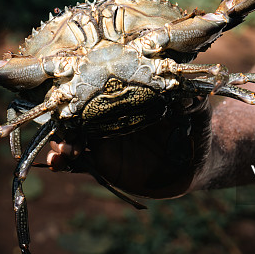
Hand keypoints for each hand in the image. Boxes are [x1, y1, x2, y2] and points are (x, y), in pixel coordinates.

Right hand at [47, 98, 212, 198]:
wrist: (198, 161)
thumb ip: (192, 100)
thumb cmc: (196, 127)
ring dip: (60, 144)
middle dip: (63, 122)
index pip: (96, 94)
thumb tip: (193, 88)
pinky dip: (64, 162)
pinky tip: (56, 164)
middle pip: (78, 116)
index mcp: (126, 100)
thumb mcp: (196, 109)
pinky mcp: (106, 164)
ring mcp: (106, 141)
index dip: (78, 98)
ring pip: (73, 138)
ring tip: (59, 153)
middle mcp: (111, 118)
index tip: (67, 103)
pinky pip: (80, 162)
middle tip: (61, 134)